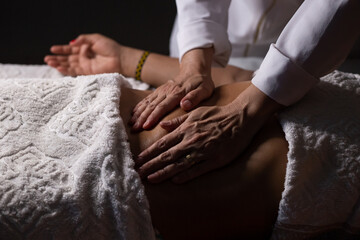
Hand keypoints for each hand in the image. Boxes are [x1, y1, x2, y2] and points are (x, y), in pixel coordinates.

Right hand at [44, 33, 131, 75]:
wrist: (120, 59)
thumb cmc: (110, 48)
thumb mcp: (95, 39)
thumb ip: (83, 39)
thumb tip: (71, 43)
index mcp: (85, 49)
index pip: (70, 49)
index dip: (61, 49)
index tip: (52, 49)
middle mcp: (83, 58)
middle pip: (67, 59)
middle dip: (57, 58)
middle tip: (47, 58)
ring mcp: (85, 66)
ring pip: (69, 65)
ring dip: (59, 64)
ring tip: (49, 62)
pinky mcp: (88, 73)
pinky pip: (75, 72)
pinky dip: (66, 70)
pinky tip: (59, 68)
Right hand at [130, 48, 214, 129]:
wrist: (195, 70)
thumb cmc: (202, 83)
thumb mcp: (204, 90)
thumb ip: (195, 97)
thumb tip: (184, 105)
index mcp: (177, 93)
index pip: (163, 106)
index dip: (153, 117)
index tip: (145, 126)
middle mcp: (167, 91)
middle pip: (152, 105)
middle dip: (142, 118)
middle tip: (134, 129)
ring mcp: (162, 90)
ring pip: (147, 102)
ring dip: (138, 113)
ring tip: (131, 123)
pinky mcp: (159, 90)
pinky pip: (147, 98)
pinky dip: (139, 106)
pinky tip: (133, 113)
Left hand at [136, 84, 282, 182]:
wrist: (240, 118)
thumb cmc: (217, 114)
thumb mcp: (195, 113)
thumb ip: (178, 121)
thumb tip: (162, 125)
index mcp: (186, 129)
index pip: (163, 143)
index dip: (149, 153)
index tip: (137, 160)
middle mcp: (191, 141)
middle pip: (167, 155)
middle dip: (150, 165)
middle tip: (137, 173)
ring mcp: (203, 151)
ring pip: (179, 164)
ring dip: (163, 172)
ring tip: (150, 179)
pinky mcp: (215, 160)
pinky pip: (198, 169)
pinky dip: (186, 175)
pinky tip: (175, 181)